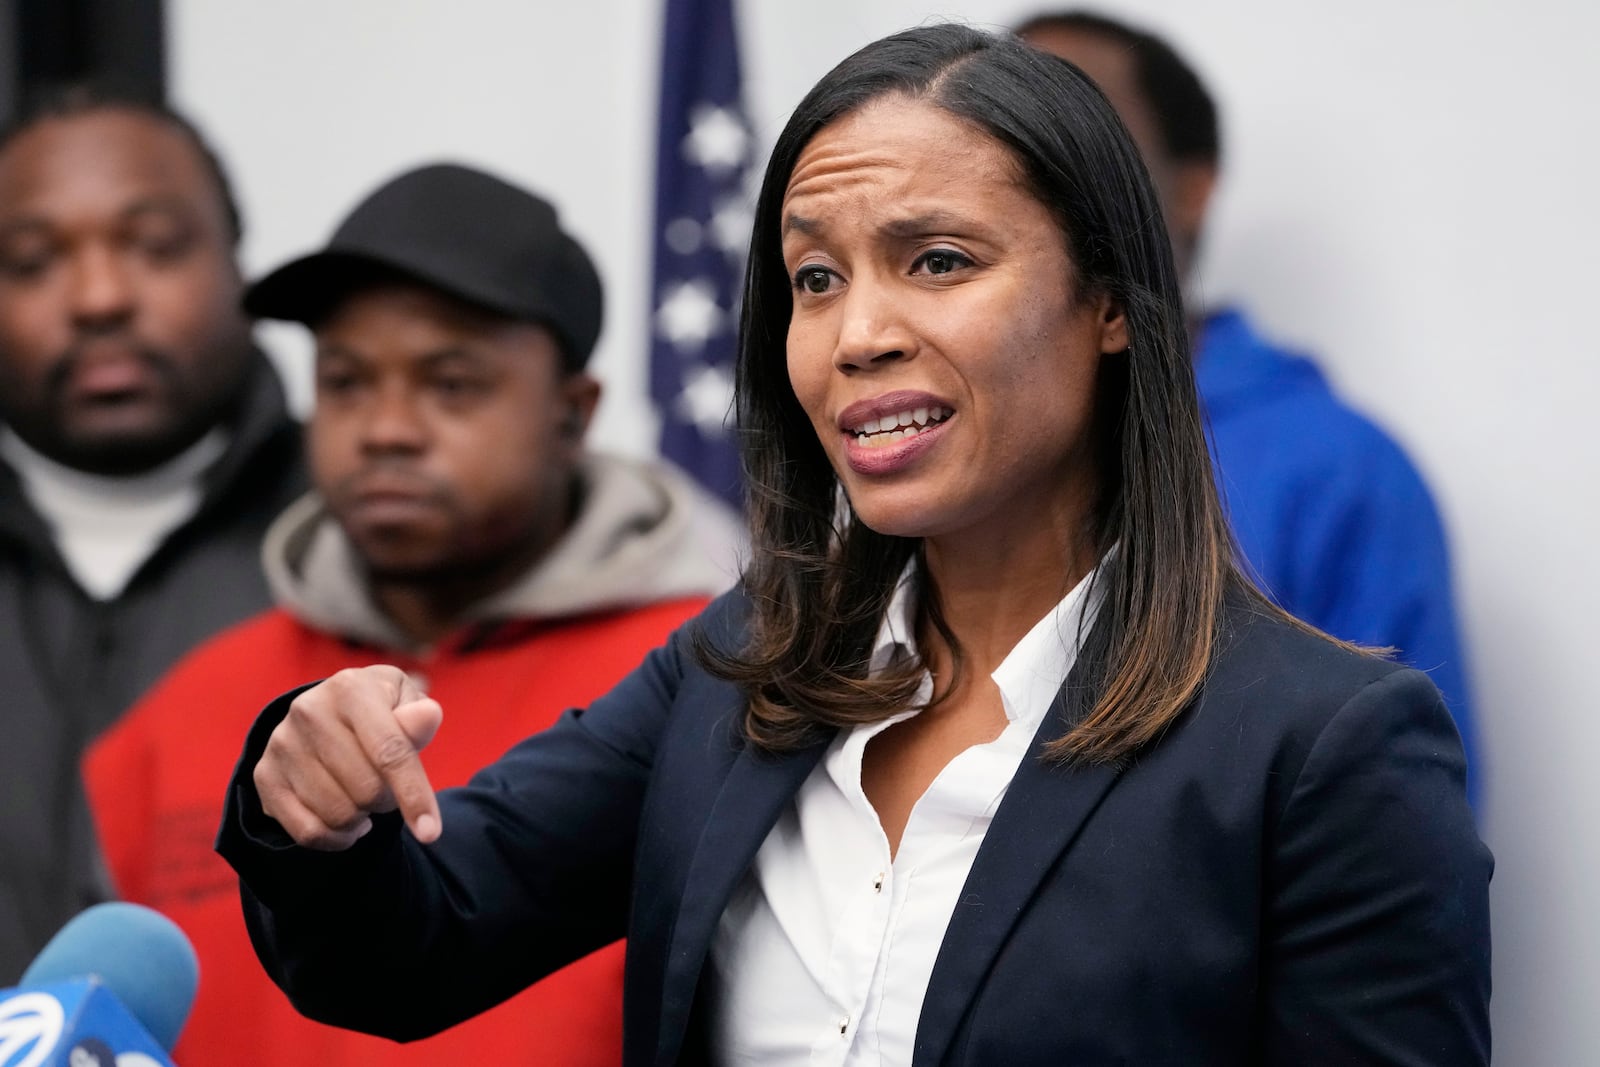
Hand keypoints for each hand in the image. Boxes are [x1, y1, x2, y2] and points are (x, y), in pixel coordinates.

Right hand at [254, 665, 444, 850]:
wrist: (329, 711)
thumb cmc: (381, 712)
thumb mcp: (405, 705)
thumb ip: (419, 720)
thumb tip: (427, 716)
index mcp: (351, 688)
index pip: (390, 751)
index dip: (414, 794)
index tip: (431, 834)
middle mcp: (309, 711)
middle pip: (366, 790)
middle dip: (388, 801)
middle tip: (387, 788)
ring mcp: (282, 744)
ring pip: (338, 815)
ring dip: (362, 818)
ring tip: (364, 797)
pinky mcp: (265, 776)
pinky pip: (308, 832)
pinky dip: (337, 838)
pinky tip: (348, 822)